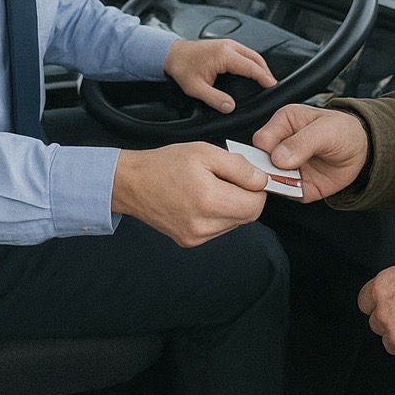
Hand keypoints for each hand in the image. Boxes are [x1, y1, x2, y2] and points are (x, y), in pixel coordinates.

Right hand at [112, 142, 268, 246]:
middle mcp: (203, 225)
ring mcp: (196, 237)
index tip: (248, 176)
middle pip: (247, 216)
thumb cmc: (165, 164)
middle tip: (226, 178)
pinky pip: (218, 229)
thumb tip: (262, 180)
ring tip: (210, 187)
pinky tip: (202, 199)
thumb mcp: (205, 152)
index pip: (256, 205)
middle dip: (245, 196)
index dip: (257, 188)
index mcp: (209, 201)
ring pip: (234, 223)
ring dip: (231, 206)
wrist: (133, 182)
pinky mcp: (189, 241)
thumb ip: (239, 167)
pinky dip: (218, 214)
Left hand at [164, 38, 276, 111]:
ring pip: (252, 53)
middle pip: (256, 58)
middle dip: (266, 71)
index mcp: (223, 55)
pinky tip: (253, 70)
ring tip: (265, 79)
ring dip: (260, 66)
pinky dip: (253, 62)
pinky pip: (245, 52)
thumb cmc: (182, 67)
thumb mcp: (195, 88)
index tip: (272, 86)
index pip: (251, 66)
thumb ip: (214, 99)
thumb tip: (230, 106)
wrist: (172, 53)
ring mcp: (227, 44)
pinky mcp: (225, 45)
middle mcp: (228, 46)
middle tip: (272, 85)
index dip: (263, 77)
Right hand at [253, 103, 367, 201]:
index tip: (281, 161)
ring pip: (267, 180)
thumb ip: (302, 142)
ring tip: (299, 178)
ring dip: (280, 184)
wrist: (361, 152)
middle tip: (290, 172)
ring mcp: (285, 166)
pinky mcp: (293, 183)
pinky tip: (302, 186)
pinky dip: (290, 194)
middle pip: (259, 162)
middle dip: (270, 171)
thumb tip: (278, 158)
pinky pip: (283, 194)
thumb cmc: (343, 132)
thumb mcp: (326, 131)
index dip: (267, 152)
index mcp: (283, 123)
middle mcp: (280, 144)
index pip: (261, 140)